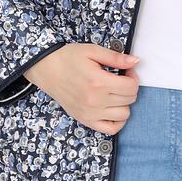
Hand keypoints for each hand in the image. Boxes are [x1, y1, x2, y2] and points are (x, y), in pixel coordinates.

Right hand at [24, 42, 140, 133]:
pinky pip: (111, 129)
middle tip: (120, 78)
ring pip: (124, 114)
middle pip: (129, 100)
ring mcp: (90, 113)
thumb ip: (115, 57)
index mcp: (99, 82)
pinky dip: (118, 121)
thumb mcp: (92, 51)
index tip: (126, 71)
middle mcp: (95, 101)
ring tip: (115, 91)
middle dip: (130, 87)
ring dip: (124, 102)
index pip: (131, 87)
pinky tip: (113, 108)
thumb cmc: (68, 58)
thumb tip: (136, 61)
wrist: (46, 69)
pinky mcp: (85, 120)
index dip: (133, 77)